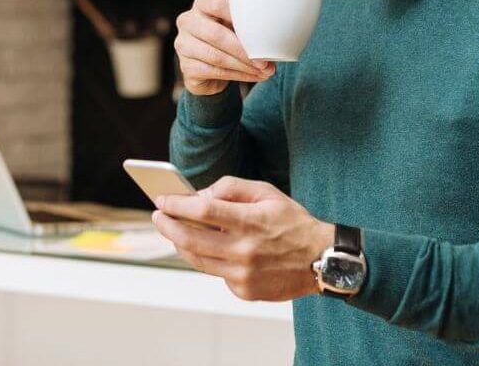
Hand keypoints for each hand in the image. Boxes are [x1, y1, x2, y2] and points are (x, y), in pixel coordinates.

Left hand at [151, 176, 334, 301]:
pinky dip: (209, 259)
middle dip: (167, 226)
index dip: (177, 205)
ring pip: (197, 260)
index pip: (202, 212)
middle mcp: (244, 251)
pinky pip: (216, 273)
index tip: (163, 200)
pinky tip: (211, 249)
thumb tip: (201, 195)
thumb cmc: (293, 222)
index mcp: (251, 222)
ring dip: (180, 244)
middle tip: (158, 216)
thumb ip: (233, 188)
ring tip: (173, 231)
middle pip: (190, 239)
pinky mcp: (244, 291)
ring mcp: (242, 275)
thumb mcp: (268, 193)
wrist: (320, 259)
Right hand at [175, 0, 274, 95]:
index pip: (216, 4)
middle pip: (216, 35)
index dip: (235, 14)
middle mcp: (187, 21)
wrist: (207, 65)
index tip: (257, 27)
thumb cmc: (227, 37)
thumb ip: (248, 24)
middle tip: (265, 61)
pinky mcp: (186, 67)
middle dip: (243, 50)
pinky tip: (254, 76)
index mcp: (201, 4)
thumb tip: (275, 36)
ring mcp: (183, 45)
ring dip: (244, 66)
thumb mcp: (235, 26)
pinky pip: (215, 72)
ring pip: (217, 57)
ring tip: (264, 71)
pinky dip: (239, 76)